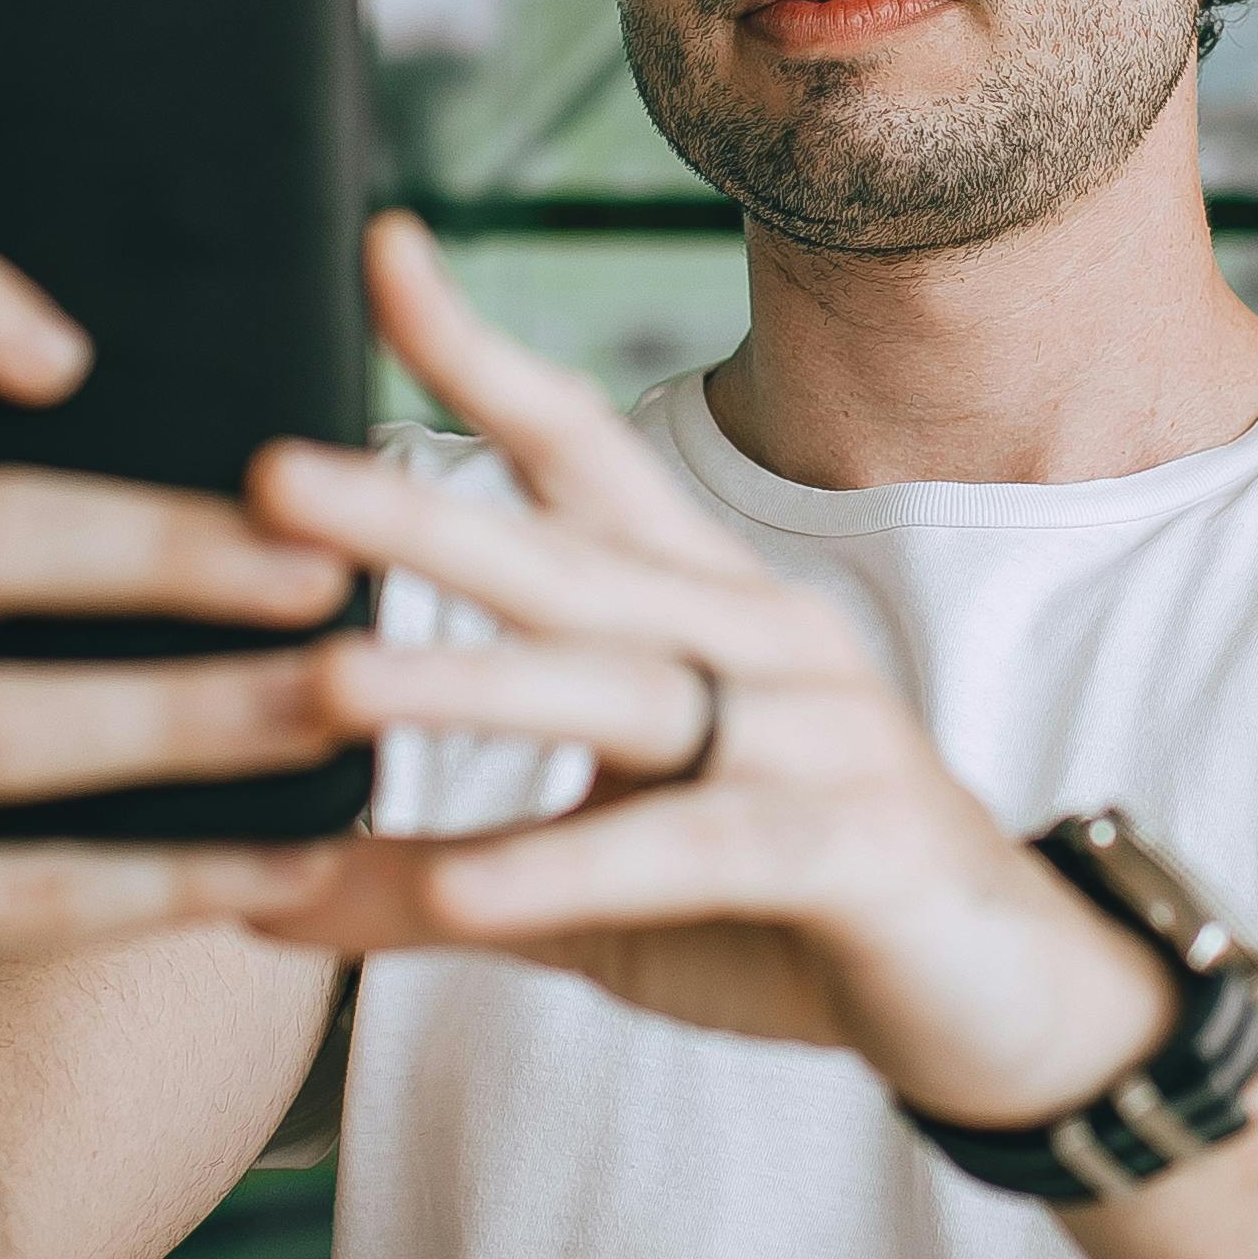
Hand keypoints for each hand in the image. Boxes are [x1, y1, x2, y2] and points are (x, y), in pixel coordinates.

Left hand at [228, 215, 1176, 1129]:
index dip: (482, 351)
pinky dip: (570, 867)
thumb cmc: (785, 913)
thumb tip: (245, 887)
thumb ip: (436, 875)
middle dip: (416, 515)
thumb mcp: (594, 889)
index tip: (377, 249)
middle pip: (571, 555)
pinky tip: (462, 896)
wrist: (1012, 1009)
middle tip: (270, 475)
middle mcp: (761, 638)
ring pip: (622, 688)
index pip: (581, 450)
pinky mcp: (850, 853)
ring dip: (469, 687)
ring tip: (331, 685)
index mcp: (702, 604)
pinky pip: (691, 849)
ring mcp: (816, 736)